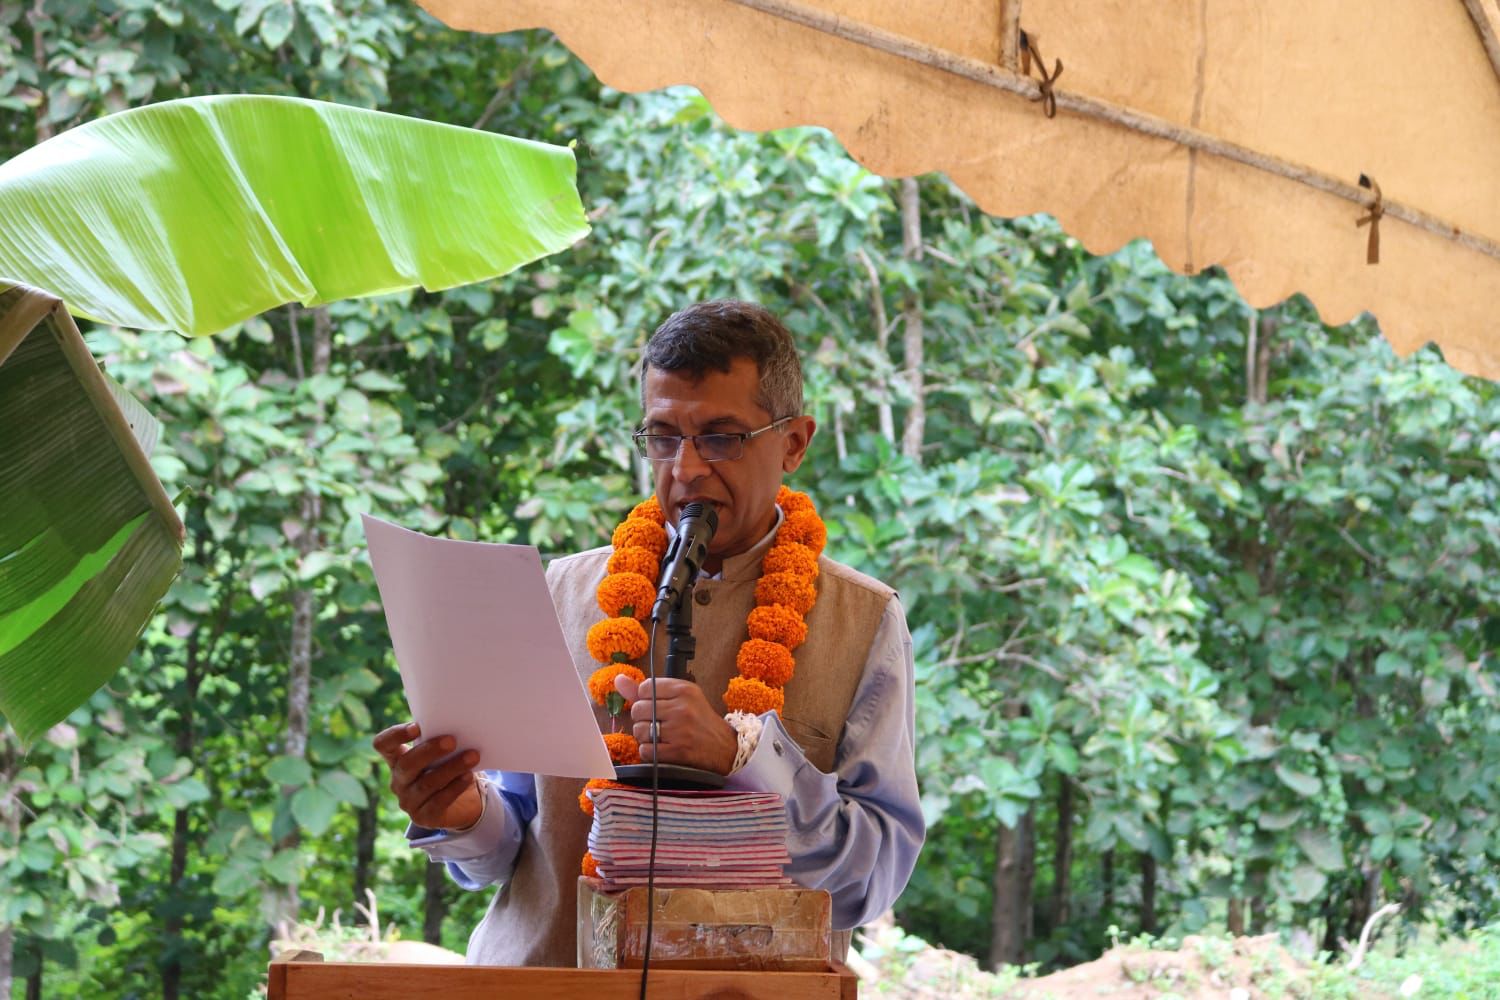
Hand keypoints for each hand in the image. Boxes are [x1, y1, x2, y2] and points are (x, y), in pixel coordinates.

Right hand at [372, 722, 482, 830]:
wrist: (464, 802)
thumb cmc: (449, 767)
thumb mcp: (442, 753)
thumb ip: (440, 740)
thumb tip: (459, 724)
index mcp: (397, 759)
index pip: (383, 744)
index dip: (395, 735)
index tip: (417, 727)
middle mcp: (398, 780)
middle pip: (406, 764)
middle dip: (430, 751)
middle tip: (452, 741)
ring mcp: (408, 801)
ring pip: (426, 784)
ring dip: (451, 768)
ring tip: (472, 756)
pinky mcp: (422, 817)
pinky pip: (438, 802)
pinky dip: (455, 788)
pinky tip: (468, 776)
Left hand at [615, 674, 736, 774]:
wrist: (725, 748)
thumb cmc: (700, 721)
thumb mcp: (682, 698)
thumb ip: (649, 690)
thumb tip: (618, 679)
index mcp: (684, 689)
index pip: (645, 688)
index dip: (645, 699)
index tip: (656, 707)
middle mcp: (682, 708)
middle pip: (638, 709)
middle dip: (643, 719)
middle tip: (657, 724)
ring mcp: (679, 730)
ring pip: (639, 730)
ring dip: (645, 737)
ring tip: (660, 737)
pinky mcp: (677, 751)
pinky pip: (645, 750)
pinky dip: (649, 752)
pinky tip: (661, 749)